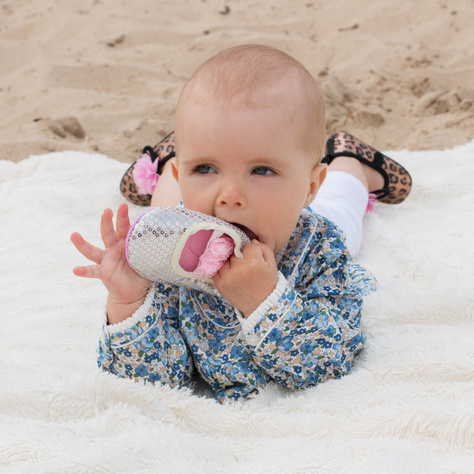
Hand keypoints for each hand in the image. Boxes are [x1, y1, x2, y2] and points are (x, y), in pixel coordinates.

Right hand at [71, 203, 149, 323]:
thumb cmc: (141, 272)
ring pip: (92, 250)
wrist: (134, 292)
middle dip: (107, 221)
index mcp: (125, 244)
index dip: (123, 217)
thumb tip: (174, 238)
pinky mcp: (103, 273)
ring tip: (73, 235)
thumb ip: (155, 249)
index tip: (123, 205)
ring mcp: (106, 260)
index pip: (124, 227)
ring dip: (82, 243)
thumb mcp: (149, 259)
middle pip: (108, 233)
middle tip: (107, 210)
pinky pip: (92, 272)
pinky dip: (84, 271)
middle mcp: (113, 249)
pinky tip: (75, 270)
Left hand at [213, 240, 278, 317]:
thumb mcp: (272, 264)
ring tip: (237, 270)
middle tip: (245, 264)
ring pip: (224, 259)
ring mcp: (227, 277)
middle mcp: (239, 269)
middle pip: (234, 252)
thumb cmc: (267, 283)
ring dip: (229, 262)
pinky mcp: (220, 285)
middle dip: (238, 255)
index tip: (254, 257)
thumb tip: (251, 240)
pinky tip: (229, 273)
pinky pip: (216, 270)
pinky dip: (221, 269)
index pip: (247, 245)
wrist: (260, 305)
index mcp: (254, 263)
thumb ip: (263, 248)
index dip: (251, 250)